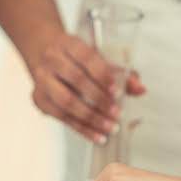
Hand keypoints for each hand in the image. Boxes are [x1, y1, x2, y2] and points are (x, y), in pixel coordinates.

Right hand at [30, 33, 145, 143]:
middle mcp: (52, 59)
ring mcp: (42, 80)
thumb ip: (121, 73)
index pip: (87, 57)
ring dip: (91, 117)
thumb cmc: (77, 59)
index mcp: (68, 44)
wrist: (45, 57)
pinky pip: (62, 117)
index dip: (103, 75)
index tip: (118, 92)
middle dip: (99, 99)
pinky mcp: (39, 99)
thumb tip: (140, 89)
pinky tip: (98, 136)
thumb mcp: (98, 59)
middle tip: (117, 114)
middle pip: (76, 80)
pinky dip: (82, 129)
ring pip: (66, 101)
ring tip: (110, 128)